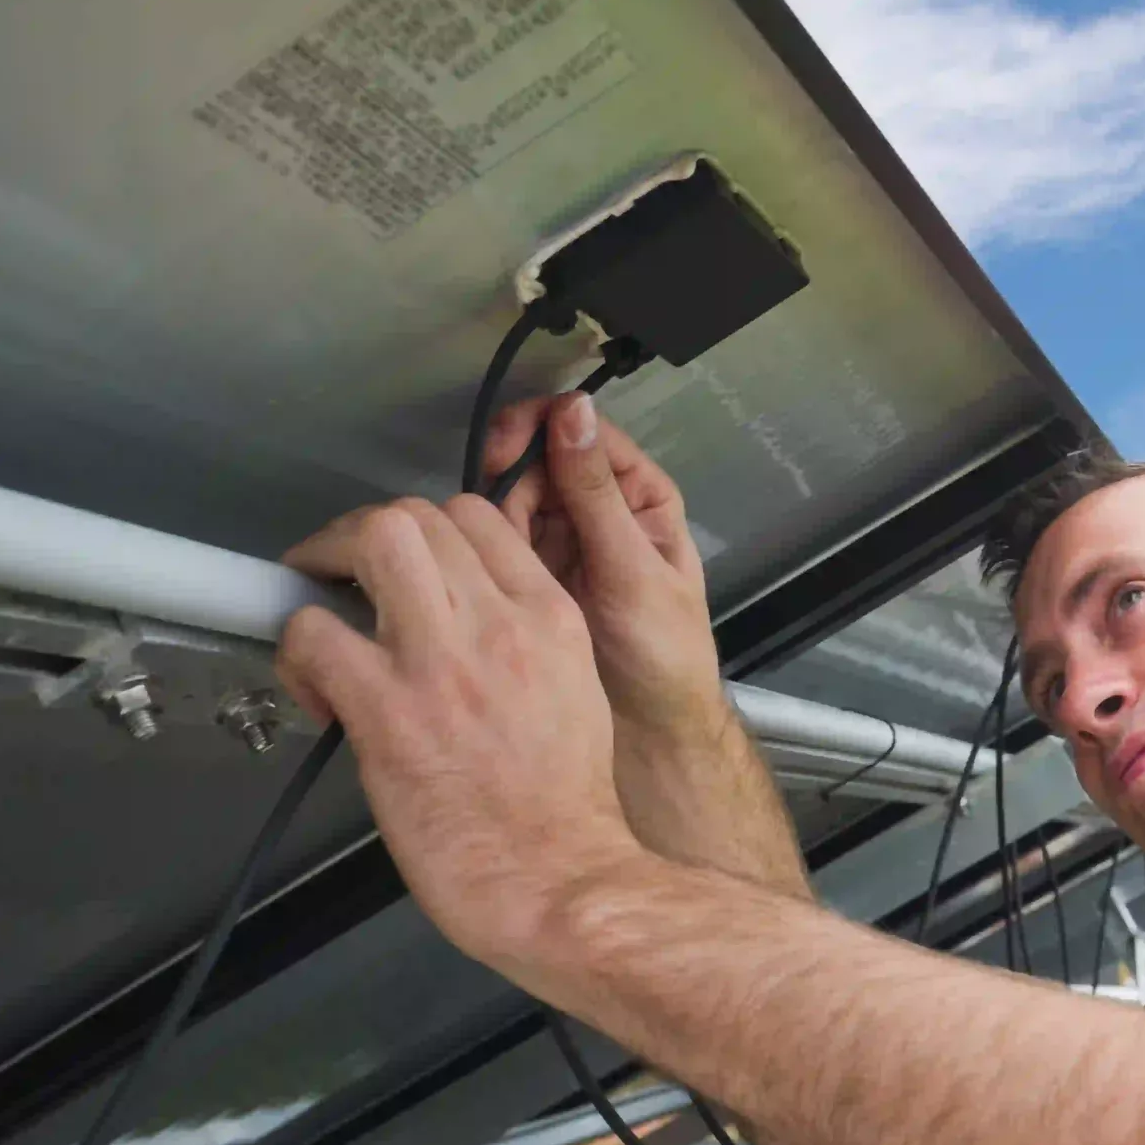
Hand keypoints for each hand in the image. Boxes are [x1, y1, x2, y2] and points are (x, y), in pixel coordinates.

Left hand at [275, 493, 644, 979]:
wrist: (561, 879)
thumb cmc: (568, 810)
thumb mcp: (576, 694)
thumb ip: (527, 646)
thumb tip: (464, 634)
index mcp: (551, 618)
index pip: (477, 519)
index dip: (425, 534)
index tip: (403, 573)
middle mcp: (501, 623)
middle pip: (417, 516)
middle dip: (364, 538)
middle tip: (344, 582)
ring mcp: (442, 661)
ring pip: (373, 541)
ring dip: (328, 567)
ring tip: (321, 615)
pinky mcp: (387, 710)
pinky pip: (314, 633)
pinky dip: (298, 654)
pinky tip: (318, 697)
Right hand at [486, 393, 727, 740]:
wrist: (649, 733)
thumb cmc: (662, 655)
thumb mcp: (633, 572)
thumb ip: (598, 497)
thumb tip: (574, 411)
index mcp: (640, 497)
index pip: (583, 432)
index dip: (540, 429)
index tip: (505, 452)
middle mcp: (601, 511)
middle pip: (539, 460)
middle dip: (511, 480)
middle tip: (491, 516)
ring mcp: (565, 542)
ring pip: (513, 501)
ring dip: (494, 519)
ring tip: (495, 560)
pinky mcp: (534, 576)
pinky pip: (499, 544)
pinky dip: (485, 550)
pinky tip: (481, 573)